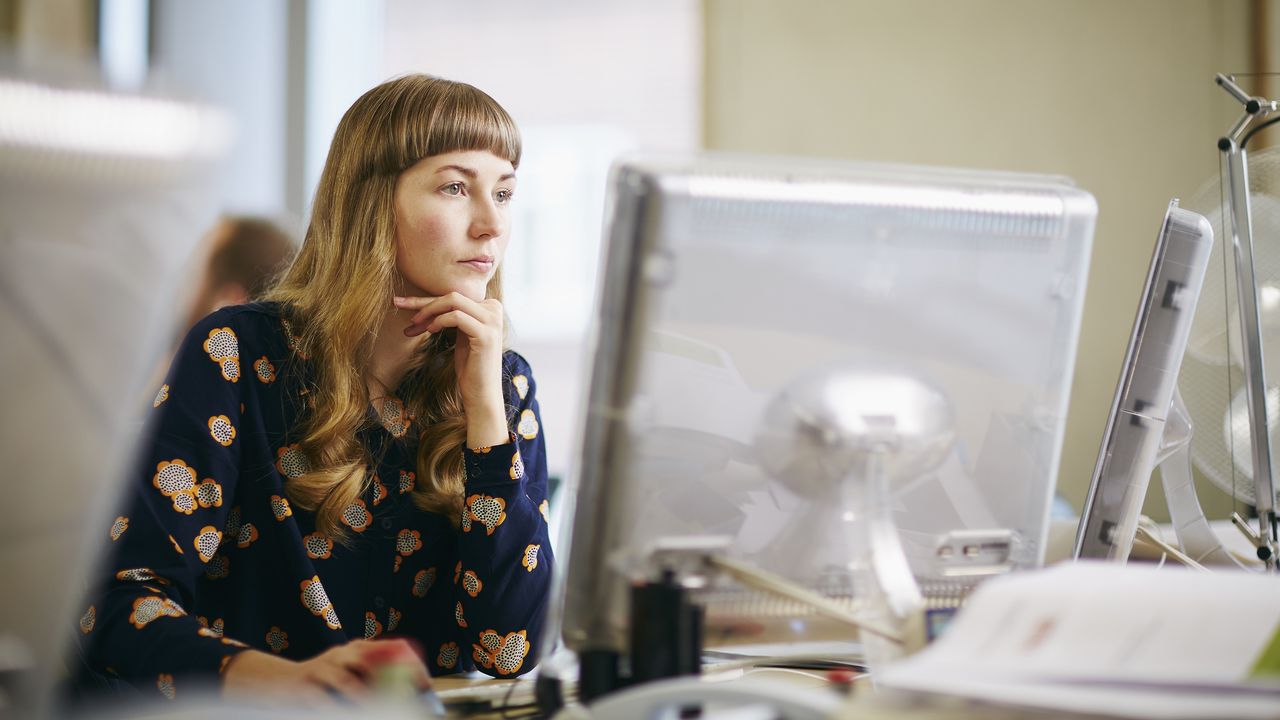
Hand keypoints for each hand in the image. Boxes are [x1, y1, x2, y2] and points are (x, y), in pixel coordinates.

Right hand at [222, 638, 431, 706]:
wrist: (279, 684)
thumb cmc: (323, 685)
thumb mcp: (352, 678)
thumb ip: (376, 683)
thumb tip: (409, 697)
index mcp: (359, 649)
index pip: (394, 647)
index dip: (412, 665)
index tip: (425, 686)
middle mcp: (343, 653)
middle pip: (372, 660)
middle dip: (391, 682)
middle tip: (404, 701)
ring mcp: (322, 667)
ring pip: (346, 681)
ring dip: (364, 700)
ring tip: (377, 710)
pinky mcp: (303, 685)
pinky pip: (323, 699)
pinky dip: (336, 710)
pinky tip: (343, 714)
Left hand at [394, 293, 508, 447]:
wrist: (481, 393)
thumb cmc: (470, 366)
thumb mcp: (459, 335)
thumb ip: (450, 316)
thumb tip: (421, 302)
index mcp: (490, 307)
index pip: (454, 296)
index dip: (427, 300)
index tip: (403, 304)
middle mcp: (495, 309)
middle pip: (452, 295)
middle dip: (423, 302)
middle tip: (398, 305)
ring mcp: (493, 321)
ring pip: (453, 301)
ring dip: (428, 310)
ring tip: (414, 324)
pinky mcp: (486, 335)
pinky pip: (456, 317)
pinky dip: (439, 321)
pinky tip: (429, 330)